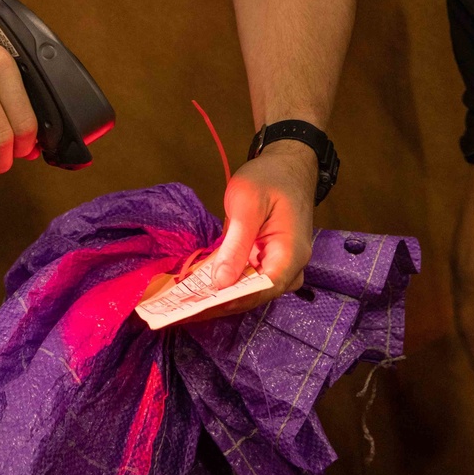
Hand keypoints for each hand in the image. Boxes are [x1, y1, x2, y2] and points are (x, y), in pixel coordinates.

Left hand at [201, 143, 315, 318]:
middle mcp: (290, 268)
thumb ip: (236, 245)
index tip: (196, 307)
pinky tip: (202, 288)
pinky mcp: (269, 261)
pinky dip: (228, 284)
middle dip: (220, 303)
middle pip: (255, 295)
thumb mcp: (248, 204)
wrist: (287, 165)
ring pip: (251, 291)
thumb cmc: (268, 178)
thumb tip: (221, 284)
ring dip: (221, 296)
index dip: (229, 302)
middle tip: (182, 309)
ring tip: (187, 303)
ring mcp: (282, 267)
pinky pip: (249, 279)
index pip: (260, 291)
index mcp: (290, 255)